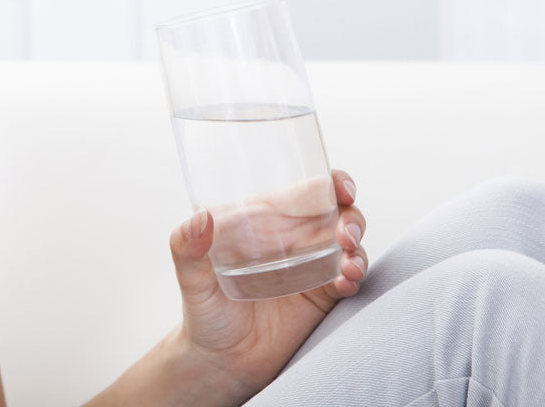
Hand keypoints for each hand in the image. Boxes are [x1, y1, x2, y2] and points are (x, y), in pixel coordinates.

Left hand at [168, 171, 366, 400]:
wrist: (220, 362)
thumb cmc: (204, 312)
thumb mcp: (191, 279)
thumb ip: (187, 249)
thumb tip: (200, 218)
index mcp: (264, 222)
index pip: (304, 191)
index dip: (330, 182)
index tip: (340, 188)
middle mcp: (292, 240)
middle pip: (336, 213)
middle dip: (351, 217)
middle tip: (346, 235)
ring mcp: (310, 267)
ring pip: (349, 244)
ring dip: (357, 248)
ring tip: (348, 264)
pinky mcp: (321, 297)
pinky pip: (347, 279)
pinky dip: (354, 277)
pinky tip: (345, 283)